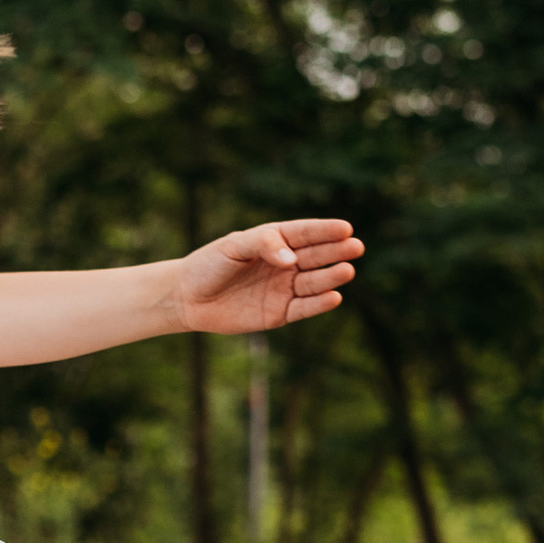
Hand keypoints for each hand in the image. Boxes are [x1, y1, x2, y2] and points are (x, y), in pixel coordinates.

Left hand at [177, 218, 362, 334]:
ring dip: (331, 277)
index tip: (346, 228)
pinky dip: (319, 304)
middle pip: (316, 256)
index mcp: (275, 240)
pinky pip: (304, 308)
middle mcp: (285, 263)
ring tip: (346, 270)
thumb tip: (292, 259)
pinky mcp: (280, 313)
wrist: (188, 298)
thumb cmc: (209, 265)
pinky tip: (334, 296)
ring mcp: (285, 288)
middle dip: (336, 251)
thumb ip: (263, 245)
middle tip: (355, 247)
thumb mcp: (233, 247)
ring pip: (314, 282)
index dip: (326, 231)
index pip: (305, 233)